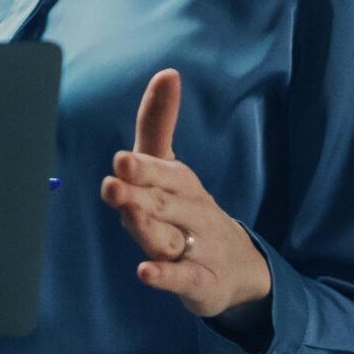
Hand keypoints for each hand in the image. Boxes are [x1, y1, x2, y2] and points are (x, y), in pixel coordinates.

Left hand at [99, 70, 272, 318]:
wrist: (239, 266)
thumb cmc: (188, 209)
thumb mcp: (171, 167)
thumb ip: (159, 123)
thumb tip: (167, 71)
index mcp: (181, 183)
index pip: (163, 171)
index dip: (143, 168)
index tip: (120, 161)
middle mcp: (190, 212)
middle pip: (164, 203)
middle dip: (139, 194)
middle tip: (113, 185)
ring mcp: (197, 248)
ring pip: (171, 239)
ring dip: (149, 229)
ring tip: (130, 218)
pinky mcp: (200, 282)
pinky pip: (183, 278)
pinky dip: (165, 276)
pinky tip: (145, 272)